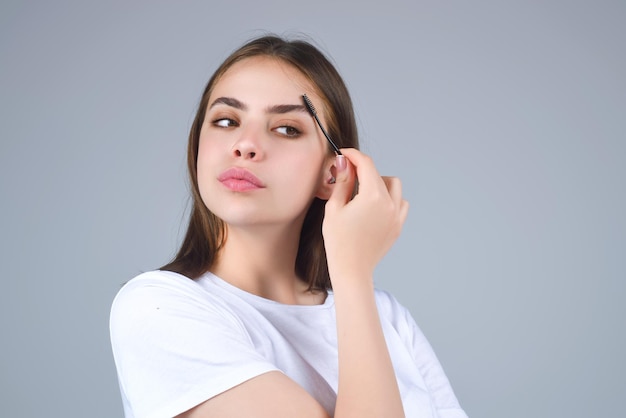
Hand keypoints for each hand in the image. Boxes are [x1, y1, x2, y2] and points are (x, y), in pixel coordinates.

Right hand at [323, 148, 408, 282]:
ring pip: (394, 186)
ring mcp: (396, 215)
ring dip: (380, 183)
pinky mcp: (398, 226)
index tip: (343, 154)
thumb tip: (343, 162)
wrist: (352, 270)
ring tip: (362, 192)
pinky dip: (390, 199)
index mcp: (373, 196)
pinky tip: (375, 206)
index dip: (353, 155)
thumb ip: (342, 181)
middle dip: (363, 170)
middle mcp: (390, 203)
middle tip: (346, 175)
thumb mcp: (334, 208)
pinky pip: (401, 203)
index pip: (366, 164)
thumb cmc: (339, 242)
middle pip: (379, 173)